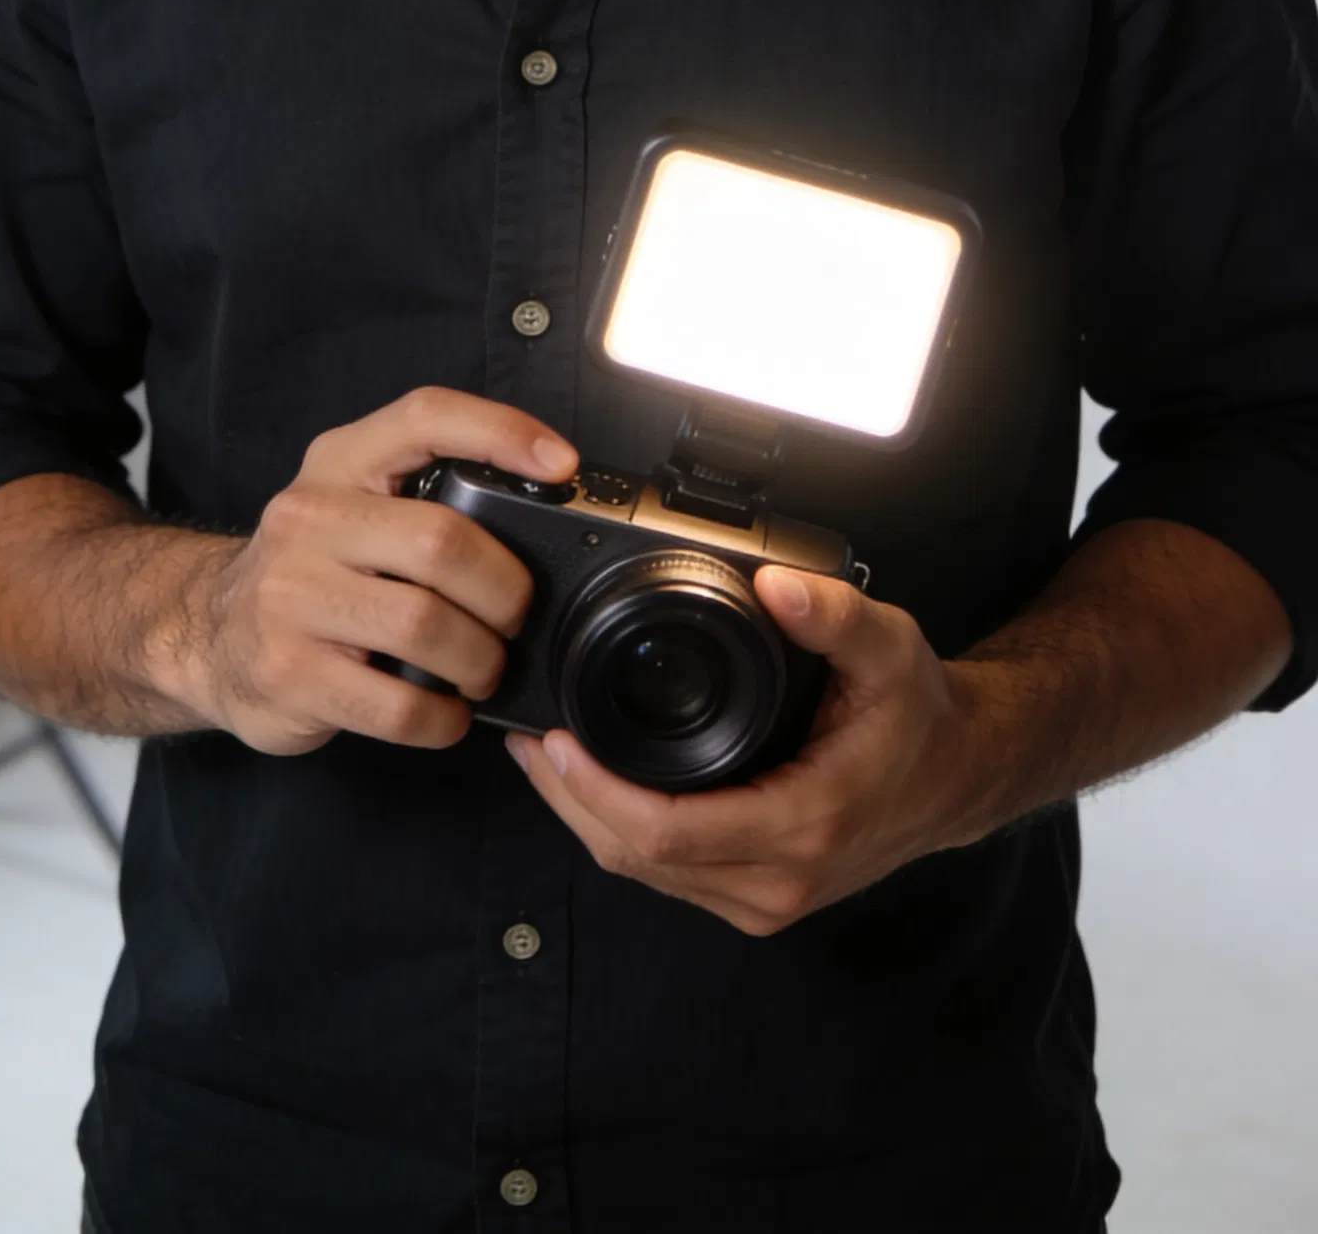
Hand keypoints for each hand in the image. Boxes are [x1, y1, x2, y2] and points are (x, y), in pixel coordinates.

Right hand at [176, 388, 575, 759]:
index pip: (425, 417)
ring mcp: (291, 598)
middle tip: (514, 618)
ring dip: (478, 659)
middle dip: (504, 590)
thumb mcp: (352, 504)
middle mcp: (308, 519)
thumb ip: (424, 493)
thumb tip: (541, 513)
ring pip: (425, 625)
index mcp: (339, 463)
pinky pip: (397, 706)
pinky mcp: (289, 673)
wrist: (206, 634)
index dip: (500, 431)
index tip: (559, 464)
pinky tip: (445, 713)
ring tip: (482, 669)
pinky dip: (442, 719)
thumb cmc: (311, 569)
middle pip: (443, 541)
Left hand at [507, 565, 992, 935]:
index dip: (597, 791)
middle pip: (639, 859)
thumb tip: (777, 584)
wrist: (958, 776)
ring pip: (645, 874)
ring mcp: (767, 898)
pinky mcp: (757, 897)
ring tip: (543, 755)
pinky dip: (619, 832)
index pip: (669, 832)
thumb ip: (833, 614)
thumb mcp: (889, 648)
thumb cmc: (920, 717)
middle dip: (570, 801)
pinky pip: (668, 875)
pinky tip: (591, 786)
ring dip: (585, 818)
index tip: (554, 740)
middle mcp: (780, 878)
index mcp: (806, 824)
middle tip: (526, 738)